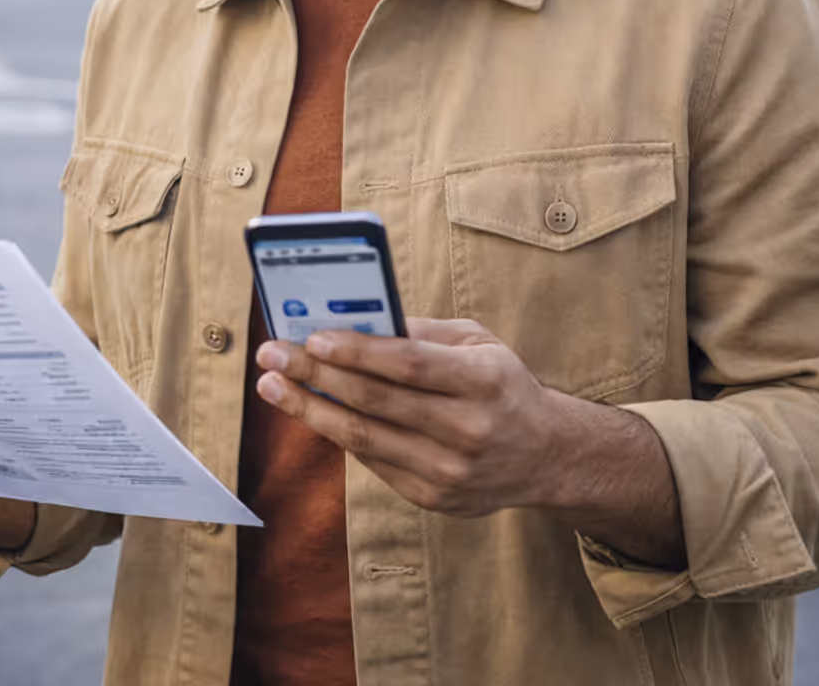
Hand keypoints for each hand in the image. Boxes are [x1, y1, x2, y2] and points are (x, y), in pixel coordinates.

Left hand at [253, 318, 574, 516]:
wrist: (547, 456)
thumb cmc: (502, 385)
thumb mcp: (479, 344)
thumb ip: (420, 332)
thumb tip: (352, 320)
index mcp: (484, 381)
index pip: (408, 364)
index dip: (356, 351)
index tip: (310, 337)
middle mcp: (468, 430)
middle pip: (375, 401)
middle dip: (314, 374)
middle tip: (271, 354)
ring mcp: (450, 471)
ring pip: (363, 437)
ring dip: (309, 408)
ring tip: (272, 385)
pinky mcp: (434, 498)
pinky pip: (372, 461)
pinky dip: (337, 432)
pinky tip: (311, 410)